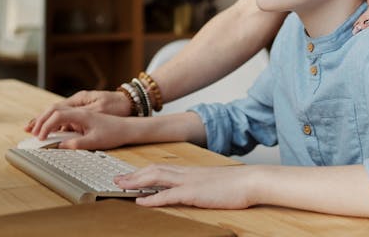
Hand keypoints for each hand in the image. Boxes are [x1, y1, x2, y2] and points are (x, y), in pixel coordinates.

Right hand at [23, 89, 130, 133]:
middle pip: (53, 110)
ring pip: (57, 111)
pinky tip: (48, 130)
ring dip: (45, 120)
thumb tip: (60, 146)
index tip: (40, 138)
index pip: (57, 115)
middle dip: (39, 120)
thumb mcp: (95, 141)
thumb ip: (77, 143)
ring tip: (33, 129)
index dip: (46, 126)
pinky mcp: (82, 115)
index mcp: (82, 113)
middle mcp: (80, 108)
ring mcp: (80, 111)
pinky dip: (53, 122)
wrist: (128, 127)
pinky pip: (63, 116)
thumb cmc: (114, 132)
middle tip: (28, 131)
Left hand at [115, 164, 258, 208]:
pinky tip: (140, 201)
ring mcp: (189, 182)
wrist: (252, 181)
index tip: (130, 174)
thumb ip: (201, 184)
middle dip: (133, 175)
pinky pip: (168, 195)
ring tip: (121, 186)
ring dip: (136, 182)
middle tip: (117, 179)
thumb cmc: (238, 184)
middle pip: (154, 170)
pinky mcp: (194, 193)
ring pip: (156, 178)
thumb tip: (193, 189)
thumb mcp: (215, 182)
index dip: (143, 171)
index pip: (162, 167)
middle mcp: (187, 173)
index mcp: (191, 171)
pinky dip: (152, 198)